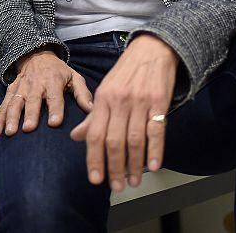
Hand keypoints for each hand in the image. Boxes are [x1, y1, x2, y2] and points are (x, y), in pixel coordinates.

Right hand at [0, 48, 93, 138]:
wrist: (36, 54)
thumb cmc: (58, 71)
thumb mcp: (74, 77)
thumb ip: (82, 94)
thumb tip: (92, 111)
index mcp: (53, 81)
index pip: (55, 97)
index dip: (55, 109)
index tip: (54, 123)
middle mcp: (36, 84)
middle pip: (32, 101)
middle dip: (30, 114)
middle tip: (28, 129)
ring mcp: (21, 87)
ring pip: (14, 103)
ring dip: (11, 118)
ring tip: (9, 132)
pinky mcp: (11, 90)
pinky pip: (3, 105)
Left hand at [70, 34, 177, 190]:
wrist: (152, 49)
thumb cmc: (126, 72)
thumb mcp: (105, 90)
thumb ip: (93, 116)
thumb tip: (76, 137)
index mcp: (103, 99)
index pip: (95, 134)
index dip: (94, 159)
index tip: (95, 179)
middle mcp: (119, 101)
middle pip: (114, 141)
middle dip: (114, 167)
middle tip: (117, 186)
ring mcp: (140, 102)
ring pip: (135, 139)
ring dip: (135, 164)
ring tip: (134, 180)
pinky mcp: (159, 101)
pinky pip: (156, 130)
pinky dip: (155, 150)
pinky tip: (153, 166)